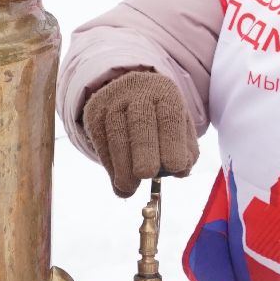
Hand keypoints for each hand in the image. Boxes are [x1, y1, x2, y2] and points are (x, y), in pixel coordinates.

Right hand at [80, 70, 198, 196]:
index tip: (175, 168)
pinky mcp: (94, 114)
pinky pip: (100, 142)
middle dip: (144, 151)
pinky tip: (118, 182)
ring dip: (122, 165)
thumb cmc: (161, 118)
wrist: (128, 93)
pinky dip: (109, 165)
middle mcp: (138, 93)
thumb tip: (181, 171)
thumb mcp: (179, 126)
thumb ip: (186, 150)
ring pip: (116, 134)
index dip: (173, 143)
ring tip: (130, 187)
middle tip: (147, 174)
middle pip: (141, 121)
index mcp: (166, 93)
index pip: (170, 116)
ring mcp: (113, 102)